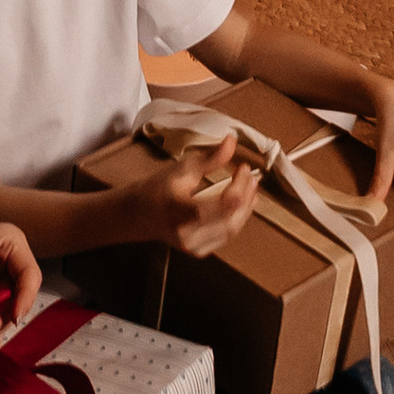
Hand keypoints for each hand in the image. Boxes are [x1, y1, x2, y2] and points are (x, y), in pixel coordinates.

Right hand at [143, 148, 262, 256]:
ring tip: (251, 187)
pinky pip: (226, 236)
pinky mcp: (199, 251)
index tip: (243, 168)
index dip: (236, 186)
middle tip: (251, 177)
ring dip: (246, 208)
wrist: (142, 215)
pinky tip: (244, 204)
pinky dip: (238, 219)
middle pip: (228, 219)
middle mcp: (185, 233)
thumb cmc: (159, 189)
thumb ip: (210, 159)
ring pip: (231, 230)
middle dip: (245, 196)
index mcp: (178, 211)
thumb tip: (231, 142)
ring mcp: (192, 246)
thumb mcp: (182, 169)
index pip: (218, 204)